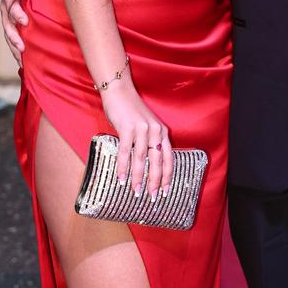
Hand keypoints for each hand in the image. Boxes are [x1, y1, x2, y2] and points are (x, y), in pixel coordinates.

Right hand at [0, 0, 30, 63]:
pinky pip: (12, 35)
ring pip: (7, 30)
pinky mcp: (15, 20)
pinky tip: (21, 60)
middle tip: (21, 45)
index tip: (24, 21)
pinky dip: (15, 47)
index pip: (9, 1)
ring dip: (12, 43)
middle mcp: (7, 2)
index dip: (15, 11)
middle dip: (12, 34)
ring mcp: (10, 13)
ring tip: (20, 56)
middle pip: (6, 20)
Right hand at [101, 78, 173, 199]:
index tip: (166, 190)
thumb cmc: (130, 110)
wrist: (119, 90)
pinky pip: (125, 152)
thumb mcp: (145, 125)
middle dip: (155, 181)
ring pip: (142, 159)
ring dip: (139, 177)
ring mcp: (142, 129)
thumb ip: (147, 141)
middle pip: (157, 161)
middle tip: (153, 197)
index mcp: (161, 131)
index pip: (168, 158)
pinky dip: (123, 167)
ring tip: (136, 192)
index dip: (168, 175)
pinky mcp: (127, 128)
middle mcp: (155, 131)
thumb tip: (143, 164)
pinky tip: (121, 178)